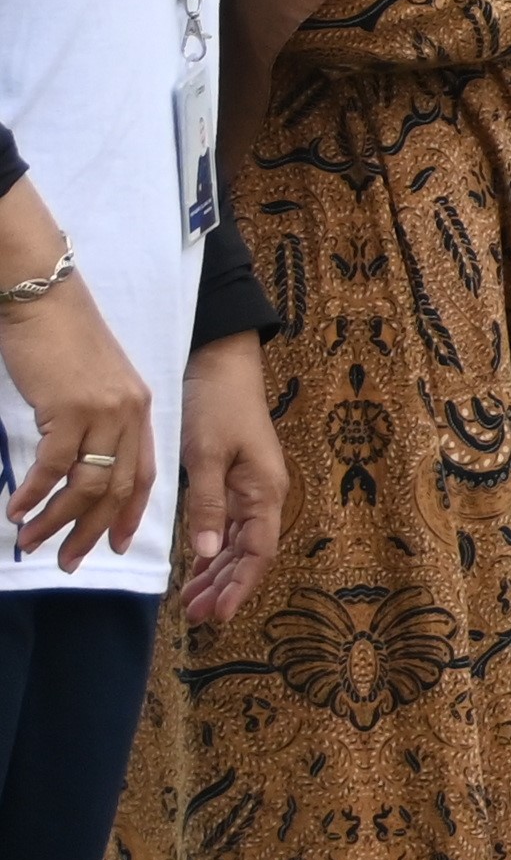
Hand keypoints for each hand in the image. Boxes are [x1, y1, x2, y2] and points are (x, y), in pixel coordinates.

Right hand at [0, 182, 148, 569]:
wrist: (43, 297)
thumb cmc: (61, 340)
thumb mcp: (92, 384)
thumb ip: (96, 422)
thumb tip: (78, 465)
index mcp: (140, 409)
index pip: (144, 474)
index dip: (128, 515)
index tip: (114, 547)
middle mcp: (130, 413)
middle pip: (118, 489)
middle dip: (90, 532)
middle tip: (67, 561)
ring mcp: (104, 411)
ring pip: (87, 485)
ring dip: (57, 520)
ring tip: (29, 541)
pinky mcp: (71, 408)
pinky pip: (55, 466)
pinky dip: (36, 493)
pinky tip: (17, 509)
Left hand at [177, 333, 280, 620]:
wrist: (223, 366)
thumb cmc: (218, 406)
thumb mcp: (208, 456)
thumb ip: (209, 506)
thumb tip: (210, 555)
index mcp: (264, 491)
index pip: (259, 552)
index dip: (241, 586)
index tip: (220, 615)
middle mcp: (264, 495)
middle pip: (251, 554)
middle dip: (226, 587)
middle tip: (196, 616)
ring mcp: (253, 489)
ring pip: (239, 544)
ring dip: (218, 573)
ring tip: (192, 601)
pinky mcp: (238, 481)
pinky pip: (230, 526)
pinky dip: (214, 551)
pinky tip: (198, 568)